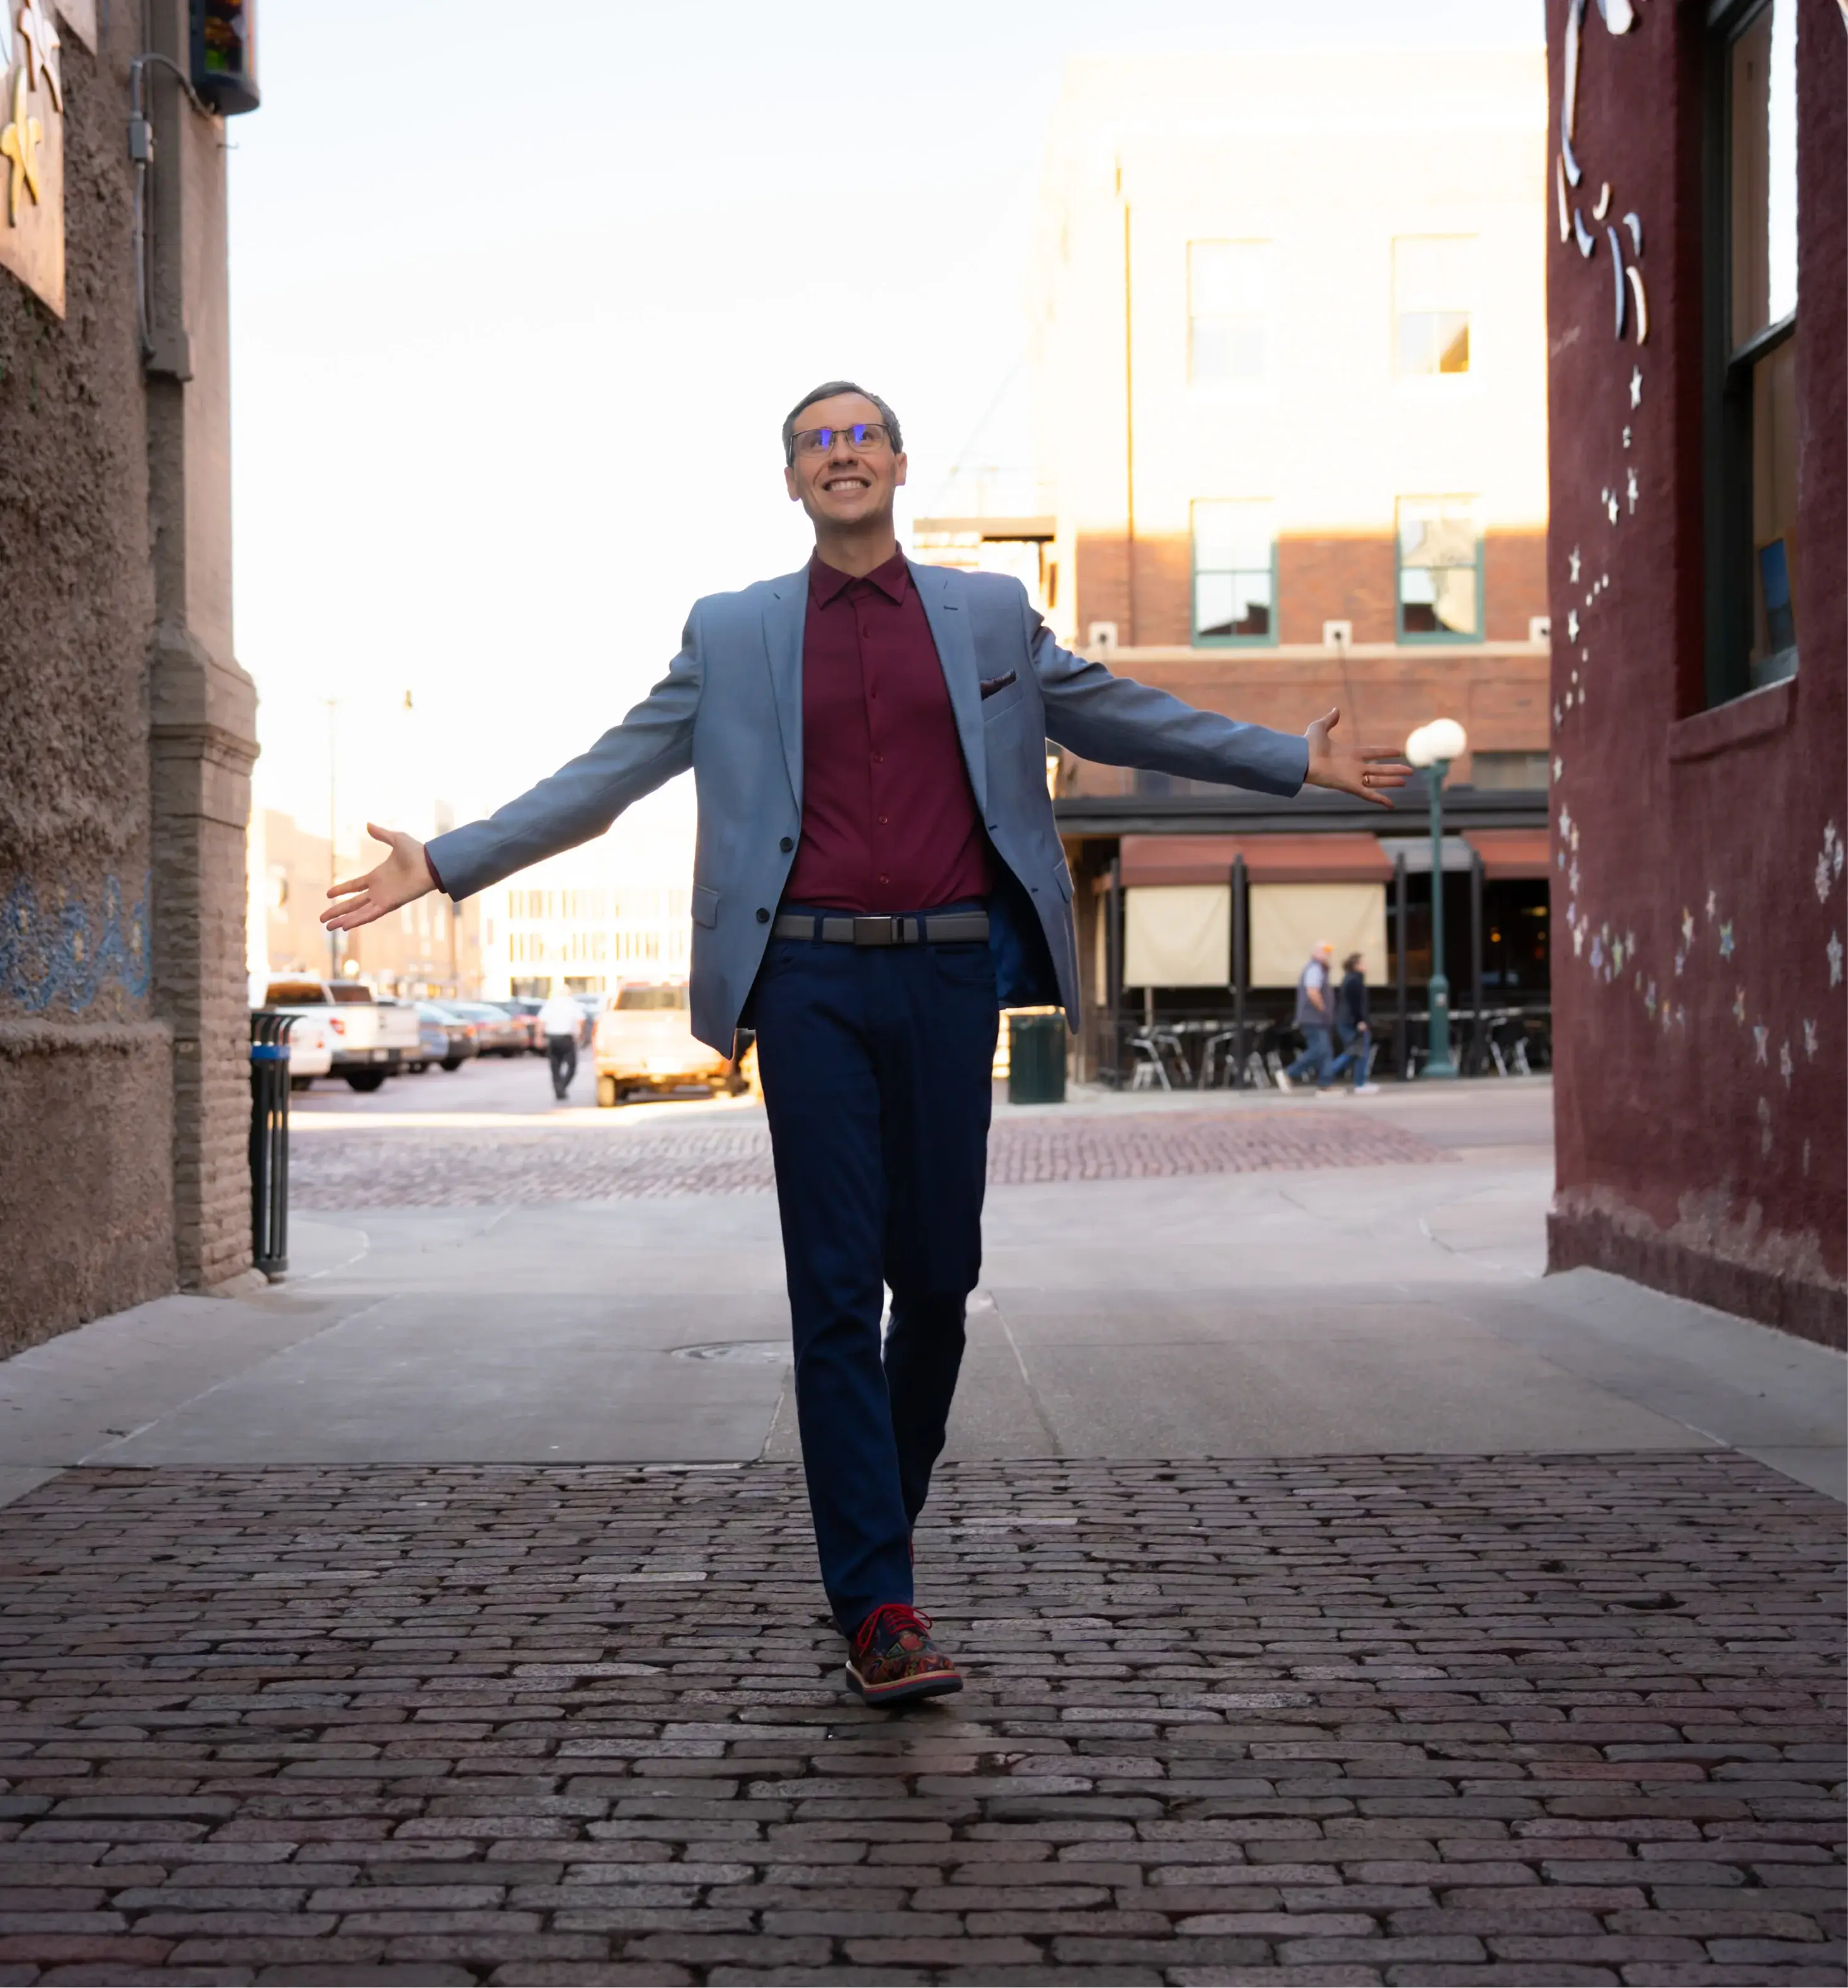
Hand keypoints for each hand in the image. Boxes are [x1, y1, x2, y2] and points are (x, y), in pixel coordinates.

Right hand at [320, 822, 436, 931]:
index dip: (341, 890)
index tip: (328, 894)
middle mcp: (378, 890)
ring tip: (329, 927)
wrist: (430, 863)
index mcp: (377, 877)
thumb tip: (368, 824)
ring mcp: (383, 898)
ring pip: (358, 912)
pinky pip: (370, 914)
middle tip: (322, 919)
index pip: (355, 886)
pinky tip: (344, 926)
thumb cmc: (417, 852)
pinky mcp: (389, 904)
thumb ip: (381, 835)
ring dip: (344, 919)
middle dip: (337, 911)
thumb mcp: (396, 839)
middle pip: (353, 903)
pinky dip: (357, 920)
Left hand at [1302, 706, 1410, 809]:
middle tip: (1409, 771)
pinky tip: (1392, 805)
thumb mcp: (1320, 727)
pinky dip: (1380, 800)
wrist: (1302, 759)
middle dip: (1393, 770)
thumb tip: (1336, 709)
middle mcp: (1354, 766)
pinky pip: (1368, 795)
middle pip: (1379, 770)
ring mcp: (1353, 777)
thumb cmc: (1308, 744)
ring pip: (1377, 781)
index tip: (1397, 752)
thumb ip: (1330, 720)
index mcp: (1350, 753)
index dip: (1385, 752)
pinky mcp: (1350, 787)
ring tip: (1405, 782)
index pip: (1372, 753)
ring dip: (1391, 782)